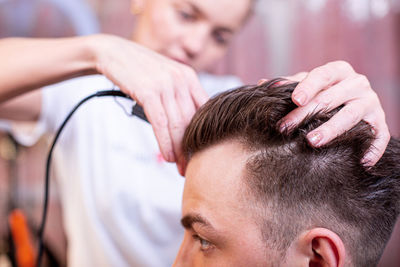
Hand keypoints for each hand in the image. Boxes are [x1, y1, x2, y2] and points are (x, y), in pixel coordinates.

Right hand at [91, 34, 208, 173]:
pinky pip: (160, 124)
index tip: (201, 154)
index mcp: (189, 77)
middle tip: (190, 167)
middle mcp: (181, 80)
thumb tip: (188, 126)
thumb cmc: (140, 70)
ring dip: (178, 150)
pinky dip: (164, 143)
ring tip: (179, 167)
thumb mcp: (166, 78)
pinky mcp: (149, 92)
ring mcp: (165, 85)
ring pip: (177, 126)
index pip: (204, 112)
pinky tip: (167, 156)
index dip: (204, 136)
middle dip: (191, 148)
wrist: (113, 52)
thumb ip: (180, 96)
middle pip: (191, 122)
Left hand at [259, 60, 389, 165]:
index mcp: (339, 71)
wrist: (353, 102)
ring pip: (351, 115)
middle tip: (285, 127)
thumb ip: (288, 85)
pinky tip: (361, 162)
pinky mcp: (379, 122)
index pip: (323, 75)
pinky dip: (373, 148)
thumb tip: (262, 84)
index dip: (308, 86)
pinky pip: (380, 136)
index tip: (294, 99)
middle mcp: (357, 84)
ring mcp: (370, 103)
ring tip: (311, 141)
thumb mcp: (307, 86)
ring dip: (331, 129)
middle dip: (307, 114)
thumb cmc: (323, 93)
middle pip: (331, 98)